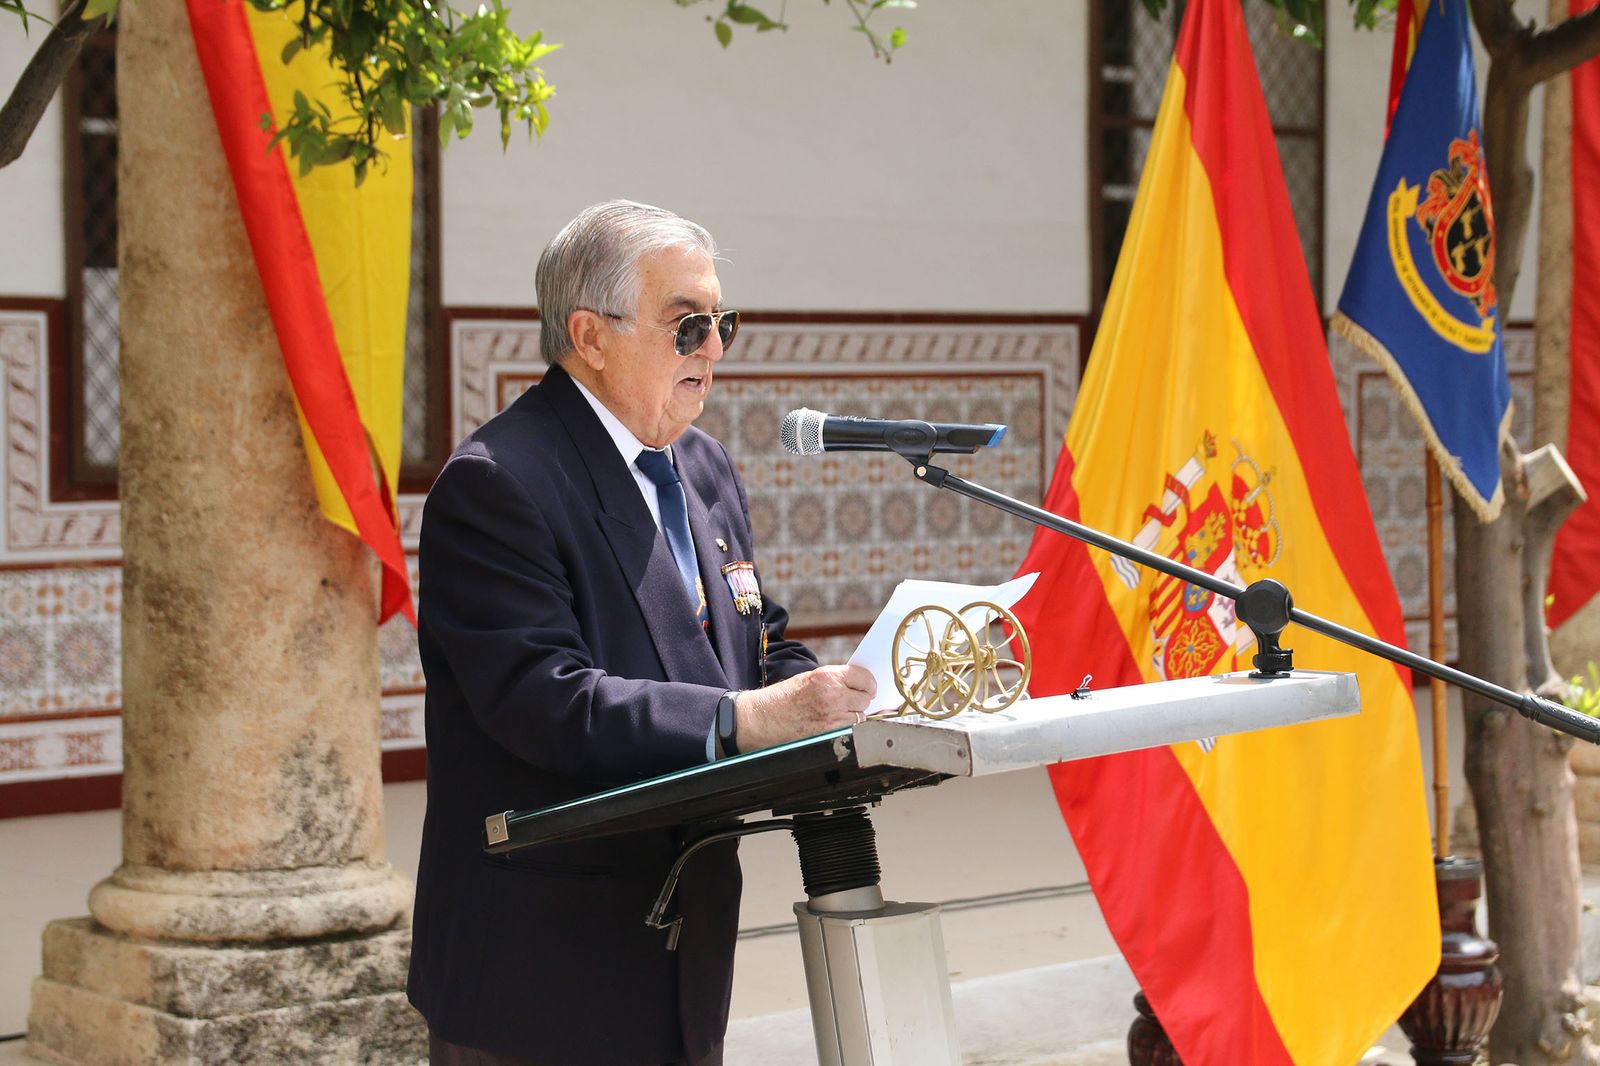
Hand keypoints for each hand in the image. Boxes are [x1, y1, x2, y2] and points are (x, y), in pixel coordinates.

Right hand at [735, 665, 876, 751]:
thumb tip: (860, 685)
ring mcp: (832, 717)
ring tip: (838, 713)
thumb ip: (835, 680)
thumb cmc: (784, 698)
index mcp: (827, 676)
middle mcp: (832, 695)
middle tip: (853, 701)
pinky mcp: (830, 734)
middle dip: (862, 699)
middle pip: (866, 698)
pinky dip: (847, 728)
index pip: (864, 677)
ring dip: (855, 715)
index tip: (869, 687)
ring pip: (861, 716)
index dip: (868, 683)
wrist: (763, 718)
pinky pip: (851, 730)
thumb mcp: (810, 678)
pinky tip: (834, 724)